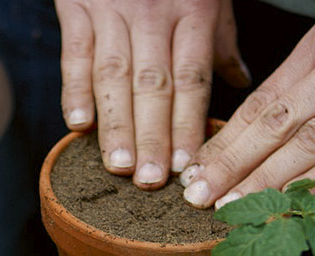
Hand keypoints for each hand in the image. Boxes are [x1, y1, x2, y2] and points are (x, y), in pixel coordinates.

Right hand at [55, 0, 246, 188]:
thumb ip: (220, 40)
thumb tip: (240, 83)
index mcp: (192, 13)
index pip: (192, 79)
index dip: (189, 124)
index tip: (189, 164)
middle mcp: (153, 14)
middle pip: (154, 85)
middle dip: (152, 136)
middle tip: (150, 179)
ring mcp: (113, 12)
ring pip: (115, 77)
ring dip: (116, 125)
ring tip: (118, 166)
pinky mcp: (77, 7)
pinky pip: (75, 54)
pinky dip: (74, 91)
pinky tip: (79, 126)